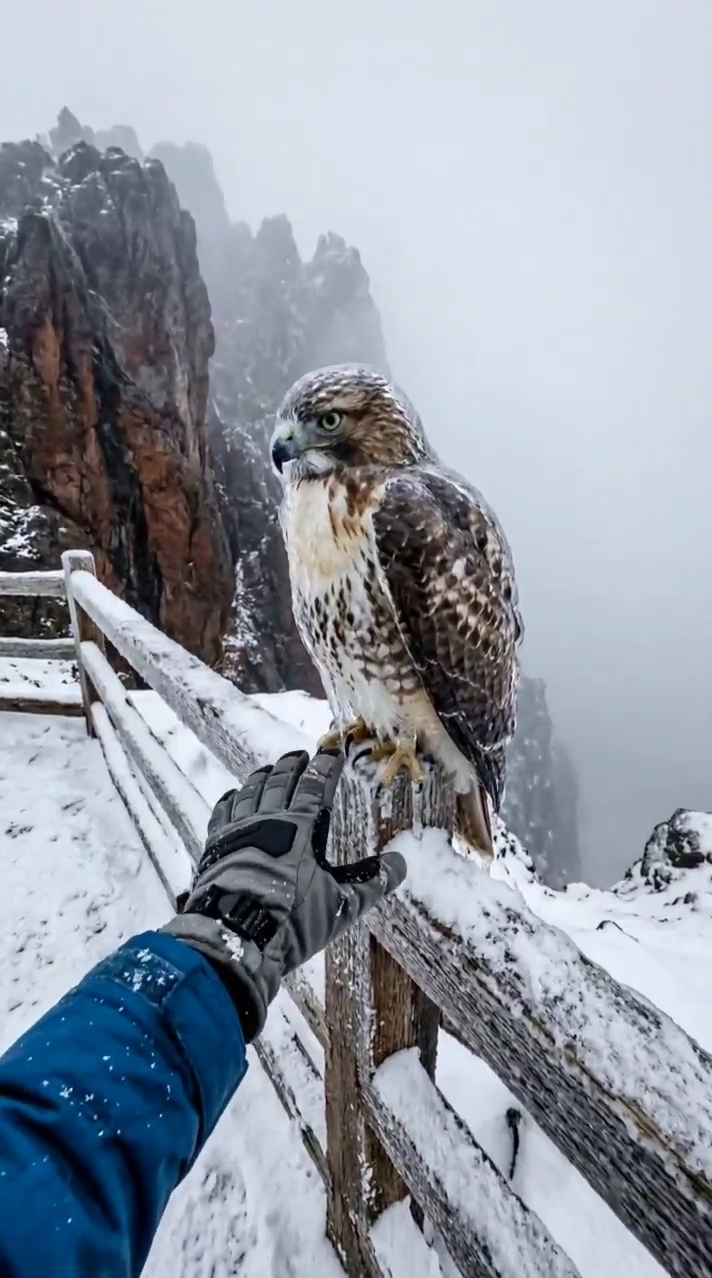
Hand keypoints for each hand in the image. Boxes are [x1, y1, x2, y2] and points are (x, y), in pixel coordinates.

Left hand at [162, 749, 406, 1040]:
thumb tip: (402, 863)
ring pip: (251, 791)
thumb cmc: (293, 921)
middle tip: (301, 756)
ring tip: (270, 770)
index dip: (326, 766)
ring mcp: (238, 831)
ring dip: (263, 777)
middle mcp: (267, 820)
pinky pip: (224, 812)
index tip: (333, 751)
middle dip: (293, 765)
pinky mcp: (215, 846)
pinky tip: (234, 795)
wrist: (235, 938)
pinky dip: (232, 798)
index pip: (316, 786)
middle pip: (281, 781)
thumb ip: (372, 883)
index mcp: (300, 827)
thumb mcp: (341, 906)